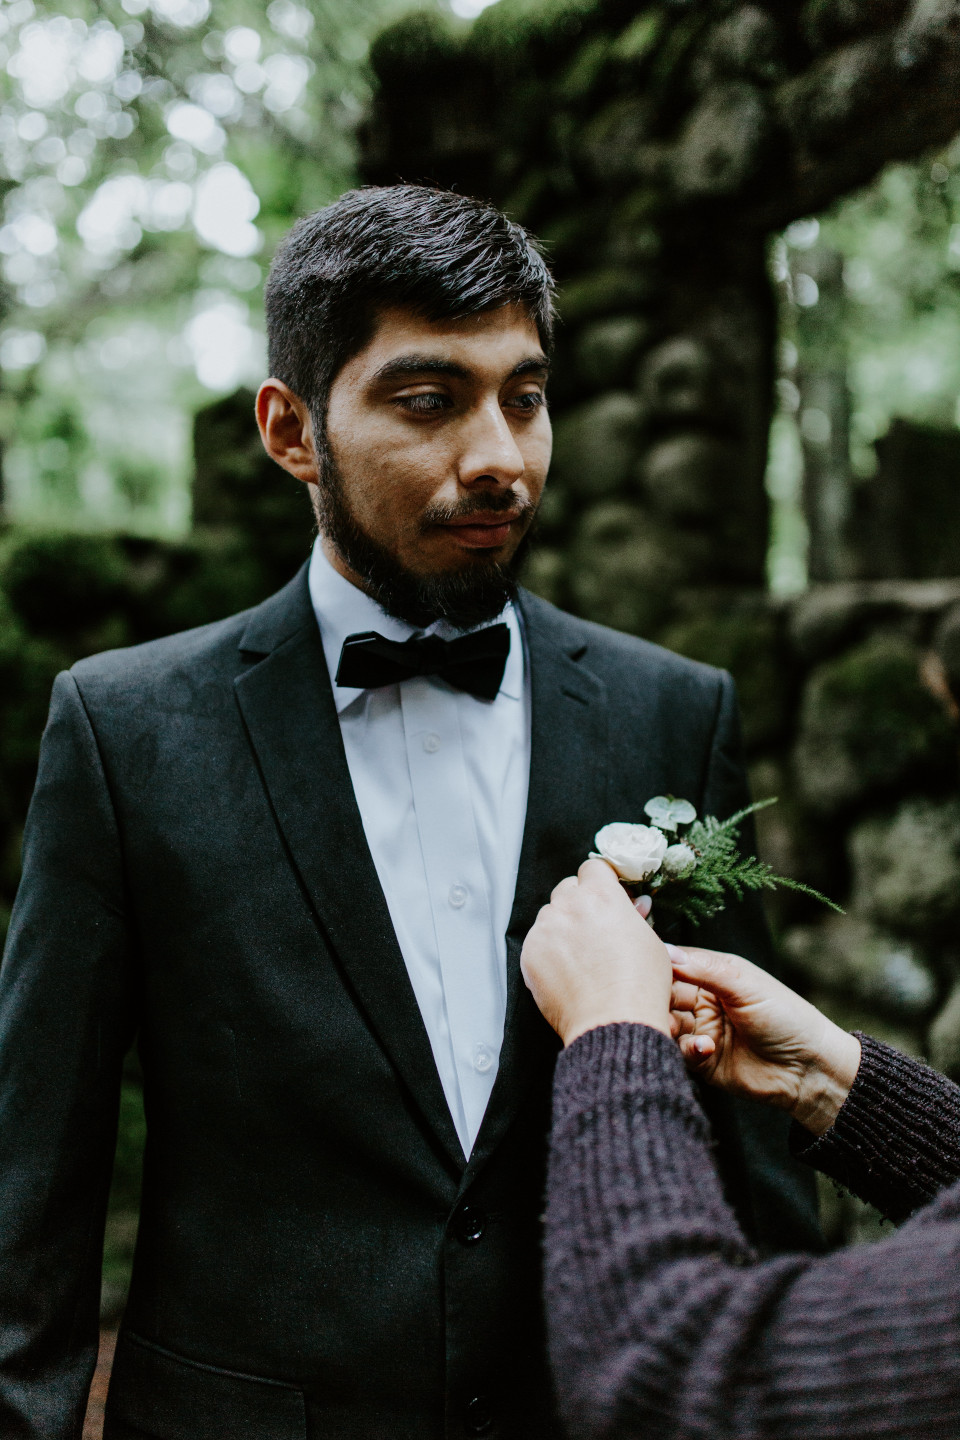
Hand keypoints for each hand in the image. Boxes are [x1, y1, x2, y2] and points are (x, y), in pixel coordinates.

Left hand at [521, 859, 672, 1045]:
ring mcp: (545, 929)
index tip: (605, 895)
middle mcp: (569, 905)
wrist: (613, 1023)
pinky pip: (537, 943)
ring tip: (581, 956)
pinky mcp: (529, 954)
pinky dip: (548, 952)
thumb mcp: (651, 942)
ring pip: (550, 915)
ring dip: (562, 927)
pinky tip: (566, 971)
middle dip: (579, 903)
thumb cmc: (639, 987)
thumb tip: (634, 906)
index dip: (600, 882)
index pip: (593, 868)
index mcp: (601, 895)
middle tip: (595, 927)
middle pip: (568, 889)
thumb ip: (634, 917)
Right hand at [667, 946, 861, 1135]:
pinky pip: (679, 1053)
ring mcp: (701, 1031)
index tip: (637, 965)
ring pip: (666, 1024)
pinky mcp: (702, 1061)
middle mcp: (702, 1000)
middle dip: (654, 997)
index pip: (674, 964)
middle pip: (663, 994)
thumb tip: (665, 951)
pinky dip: (687, 1050)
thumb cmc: (786, 1017)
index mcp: (713, 974)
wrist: (810, 1069)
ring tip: (677, 1028)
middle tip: (651, 1001)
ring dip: (667, 1025)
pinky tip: (706, 1048)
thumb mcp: (745, 985)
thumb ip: (704, 970)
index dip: (655, 964)